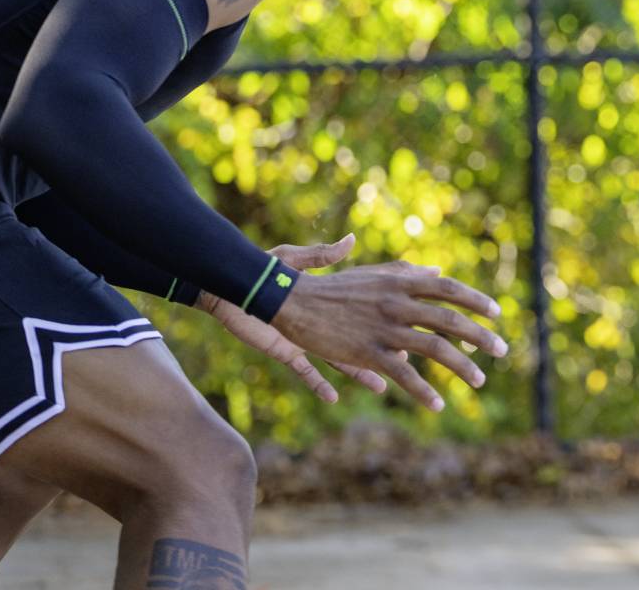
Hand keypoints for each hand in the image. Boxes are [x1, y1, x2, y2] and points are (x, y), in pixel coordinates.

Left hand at [198, 233, 388, 403]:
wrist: (228, 291)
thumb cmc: (261, 268)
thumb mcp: (292, 258)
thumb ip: (320, 255)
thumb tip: (351, 240)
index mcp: (327, 298)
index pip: (365, 303)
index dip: (388, 308)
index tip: (410, 314)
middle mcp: (322, 321)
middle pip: (361, 337)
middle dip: (383, 348)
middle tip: (407, 357)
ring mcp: (307, 338)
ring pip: (340, 360)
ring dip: (360, 373)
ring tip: (381, 385)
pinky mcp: (288, 351)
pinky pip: (306, 372)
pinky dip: (318, 385)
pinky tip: (333, 399)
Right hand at [270, 251, 506, 412]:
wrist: (296, 302)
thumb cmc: (338, 288)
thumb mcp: (376, 275)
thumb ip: (408, 274)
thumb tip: (438, 273)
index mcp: (401, 283)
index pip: (449, 291)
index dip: (475, 301)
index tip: (497, 314)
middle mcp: (398, 304)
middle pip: (449, 320)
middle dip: (480, 336)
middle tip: (502, 351)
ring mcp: (385, 329)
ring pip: (434, 349)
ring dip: (462, 367)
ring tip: (480, 381)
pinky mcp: (368, 353)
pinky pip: (403, 375)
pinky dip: (423, 391)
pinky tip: (438, 405)